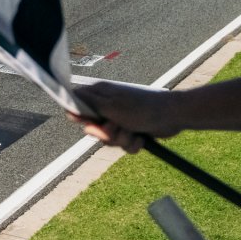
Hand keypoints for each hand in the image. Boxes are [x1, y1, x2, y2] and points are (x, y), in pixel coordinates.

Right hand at [69, 80, 183, 153]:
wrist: (172, 117)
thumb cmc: (142, 109)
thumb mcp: (110, 107)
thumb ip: (88, 105)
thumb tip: (67, 98)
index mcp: (100, 94)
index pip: (77, 106)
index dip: (80, 118)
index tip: (90, 123)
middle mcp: (108, 106)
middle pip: (93, 128)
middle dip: (106, 134)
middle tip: (117, 127)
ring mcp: (120, 119)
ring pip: (108, 139)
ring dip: (121, 140)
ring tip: (133, 133)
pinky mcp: (131, 130)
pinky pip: (123, 145)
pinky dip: (132, 144)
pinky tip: (141, 138)